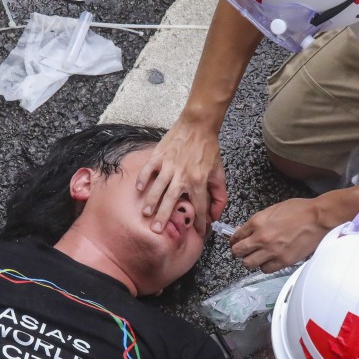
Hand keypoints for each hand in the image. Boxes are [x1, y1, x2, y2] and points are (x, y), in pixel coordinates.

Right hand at [136, 118, 227, 234]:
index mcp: (199, 181)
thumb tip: (215, 214)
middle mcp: (182, 175)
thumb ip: (220, 195)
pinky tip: (139, 189)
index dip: (199, 223)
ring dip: (152, 201)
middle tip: (157, 230)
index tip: (197, 233)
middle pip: (172, 200)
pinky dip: (143, 178)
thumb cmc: (208, 149)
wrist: (198, 125)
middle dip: (164, 216)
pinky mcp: (159, 155)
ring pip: (158, 187)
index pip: (199, 206)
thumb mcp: (219, 173)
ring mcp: (169, 165)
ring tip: (146, 213)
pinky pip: (148, 169)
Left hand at [230, 198, 329, 272]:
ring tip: (255, 257)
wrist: (318, 218)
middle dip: (238, 252)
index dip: (233, 240)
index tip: (234, 243)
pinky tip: (269, 260)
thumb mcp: (273, 209)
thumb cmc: (299, 210)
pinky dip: (265, 266)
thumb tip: (247, 230)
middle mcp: (261, 238)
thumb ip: (258, 221)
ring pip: (249, 264)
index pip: (236, 236)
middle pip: (238, 252)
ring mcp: (272, 251)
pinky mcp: (283, 261)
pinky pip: (266, 269)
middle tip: (242, 252)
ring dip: (250, 261)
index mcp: (257, 222)